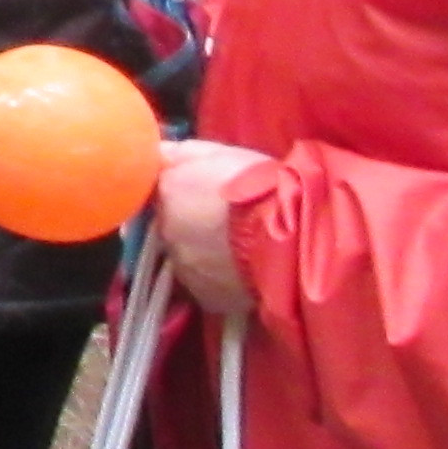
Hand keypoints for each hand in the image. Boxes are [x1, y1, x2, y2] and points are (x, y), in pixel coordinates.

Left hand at [150, 139, 278, 323]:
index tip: (194, 196)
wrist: (289, 234)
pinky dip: (218, 277)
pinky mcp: (204, 296)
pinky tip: (240, 269)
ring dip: (203, 253)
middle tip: (221, 221)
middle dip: (189, 225)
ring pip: (187, 259)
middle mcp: (165, 233)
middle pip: (170, 228)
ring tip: (235, 248)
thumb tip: (159, 153)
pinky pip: (206, 284)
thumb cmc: (257, 186)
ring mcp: (183, 268)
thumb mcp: (220, 153)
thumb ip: (181, 153)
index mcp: (166, 194)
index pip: (158, 195)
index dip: (177, 196)